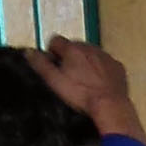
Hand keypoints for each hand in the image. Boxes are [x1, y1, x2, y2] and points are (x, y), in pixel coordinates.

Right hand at [29, 37, 144, 140]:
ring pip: (91, 53)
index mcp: (72, 49)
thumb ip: (41, 65)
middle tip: (68, 75)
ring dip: (86, 61)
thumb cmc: (81, 94)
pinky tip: (99, 83)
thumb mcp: (55, 81)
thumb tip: (28, 52)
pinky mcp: (117, 66)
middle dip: (69, 56)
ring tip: (83, 80)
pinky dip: (101, 69)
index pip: (55, 40)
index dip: (51, 52)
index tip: (53, 65)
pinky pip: (106, 63)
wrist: (110, 105)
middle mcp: (89, 47)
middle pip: (74, 45)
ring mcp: (105, 56)